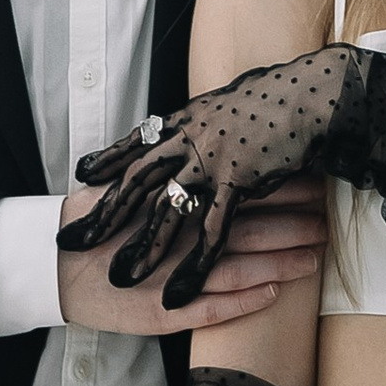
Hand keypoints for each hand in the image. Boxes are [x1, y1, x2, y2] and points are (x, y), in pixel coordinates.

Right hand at [56, 176, 325, 335]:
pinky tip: (278, 293)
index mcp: (175, 201)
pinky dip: (246, 300)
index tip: (309, 173)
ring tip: (319, 253)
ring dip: (281, 258)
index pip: (235, 188)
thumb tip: (216, 152)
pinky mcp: (164, 311)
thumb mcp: (136, 188)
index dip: (273, 183)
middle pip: (245, 223)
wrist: (54, 267)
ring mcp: (173, 273)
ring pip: (238, 263)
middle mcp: (178, 233)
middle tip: (328, 213)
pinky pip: (211, 305)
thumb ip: (173, 175)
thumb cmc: (98, 225)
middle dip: (290, 219)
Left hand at [60, 45, 370, 301]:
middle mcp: (192, 138)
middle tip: (74, 240)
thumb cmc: (277, 98)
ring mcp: (213, 160)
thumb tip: (192, 124)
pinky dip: (192, 267)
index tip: (80, 174)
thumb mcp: (230, 103)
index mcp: (188, 119)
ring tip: (118, 278)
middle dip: (106, 213)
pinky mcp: (238, 183)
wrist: (311, 93)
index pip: (138, 142)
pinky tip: (176, 291)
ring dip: (143, 249)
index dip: (109, 158)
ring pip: (168, 211)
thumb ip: (206, 121)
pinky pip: (209, 233)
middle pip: (138, 181)